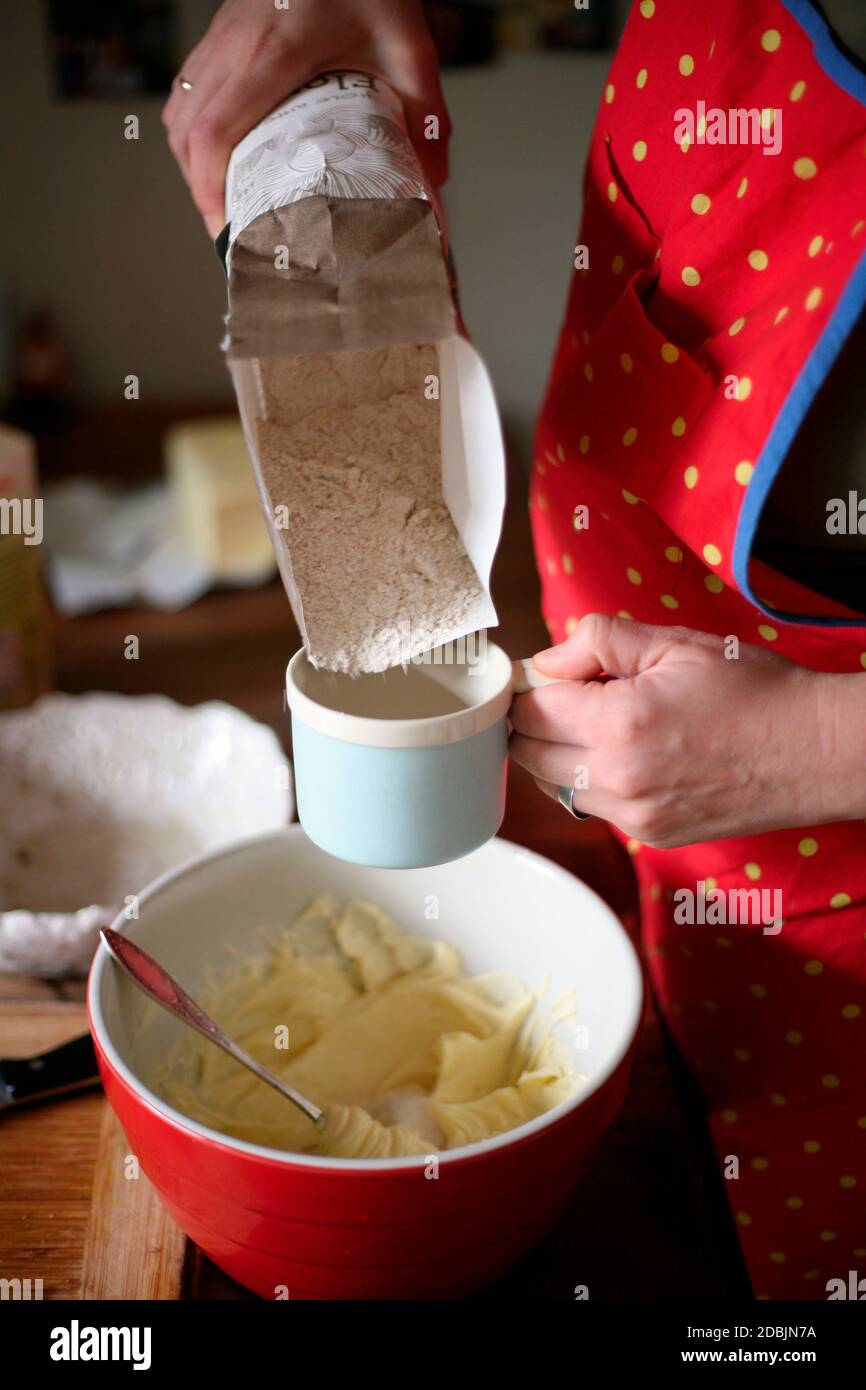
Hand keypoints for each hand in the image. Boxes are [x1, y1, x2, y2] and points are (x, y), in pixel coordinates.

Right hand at [163, 0, 449, 235]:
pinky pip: (187, 89)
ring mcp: (221, 35)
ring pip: (179, 111)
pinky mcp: (220, 30)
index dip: (209, 186)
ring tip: (221, 198)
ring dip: (191, 161)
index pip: (216, 130)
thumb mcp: (408, 47)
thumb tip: (433, 179)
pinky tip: (216, 153)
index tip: (225, 223)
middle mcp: (235, 44)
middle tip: (228, 227)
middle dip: (200, 189)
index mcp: (273, 54)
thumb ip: (424, 114)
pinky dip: (191, 129)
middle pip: (187, 131)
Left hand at [509, 614, 858, 848]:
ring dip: (562, 753)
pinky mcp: (650, 835)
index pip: (529, 712)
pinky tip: (635, 753)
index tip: (550, 674)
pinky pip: (593, 806)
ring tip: (608, 723)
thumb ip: (600, 642)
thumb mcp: (676, 644)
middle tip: (575, 695)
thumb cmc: (755, 692)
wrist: (816, 751)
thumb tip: (548, 660)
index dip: (532, 687)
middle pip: (528, 753)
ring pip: (554, 785)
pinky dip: (595, 780)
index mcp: (619, 724)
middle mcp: (618, 779)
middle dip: (539, 721)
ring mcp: (634, 815)